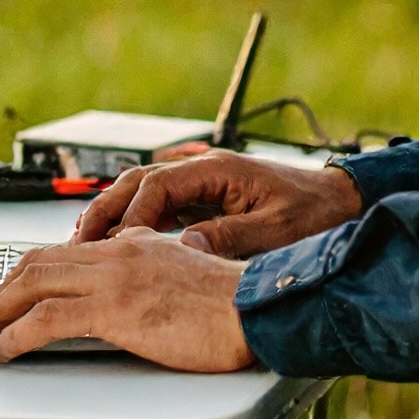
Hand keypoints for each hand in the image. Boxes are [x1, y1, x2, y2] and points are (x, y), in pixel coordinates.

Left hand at [0, 228, 253, 368]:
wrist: (257, 307)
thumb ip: (162, 275)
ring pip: (33, 284)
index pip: (70, 249)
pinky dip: (15, 335)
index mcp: (137, 243)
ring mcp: (114, 278)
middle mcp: (119, 252)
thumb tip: (148, 295)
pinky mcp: (114, 310)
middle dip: (3, 288)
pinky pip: (47, 320)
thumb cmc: (236, 303)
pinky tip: (3, 350)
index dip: (34, 271)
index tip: (17, 292)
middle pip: (40, 261)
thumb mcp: (190, 276)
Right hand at [72, 150, 362, 257]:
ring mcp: (203, 182)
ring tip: (85, 244)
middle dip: (106, 210)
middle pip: (138, 182)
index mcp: (219, 169)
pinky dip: (134, 220)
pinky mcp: (206, 197)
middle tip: (77, 243)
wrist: (342, 201)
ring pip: (143, 191)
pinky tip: (119, 243)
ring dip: (114, 214)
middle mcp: (205, 169)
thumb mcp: (275, 231)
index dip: (131, 217)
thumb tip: (187, 249)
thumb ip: (230, 236)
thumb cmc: (316, 213)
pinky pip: (158, 204)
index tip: (114, 247)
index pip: (157, 186)